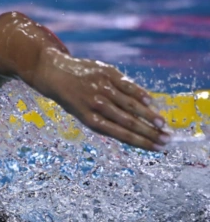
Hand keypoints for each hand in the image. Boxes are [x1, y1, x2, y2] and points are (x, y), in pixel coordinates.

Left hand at [38, 48, 169, 150]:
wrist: (54, 73)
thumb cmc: (74, 98)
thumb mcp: (83, 113)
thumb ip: (105, 121)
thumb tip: (134, 132)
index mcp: (90, 119)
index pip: (120, 134)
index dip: (140, 142)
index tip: (156, 148)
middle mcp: (96, 105)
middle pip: (128, 121)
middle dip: (149, 132)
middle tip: (166, 140)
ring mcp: (102, 88)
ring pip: (130, 105)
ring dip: (149, 116)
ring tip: (162, 124)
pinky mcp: (106, 73)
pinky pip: (127, 85)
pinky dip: (140, 94)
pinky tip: (151, 103)